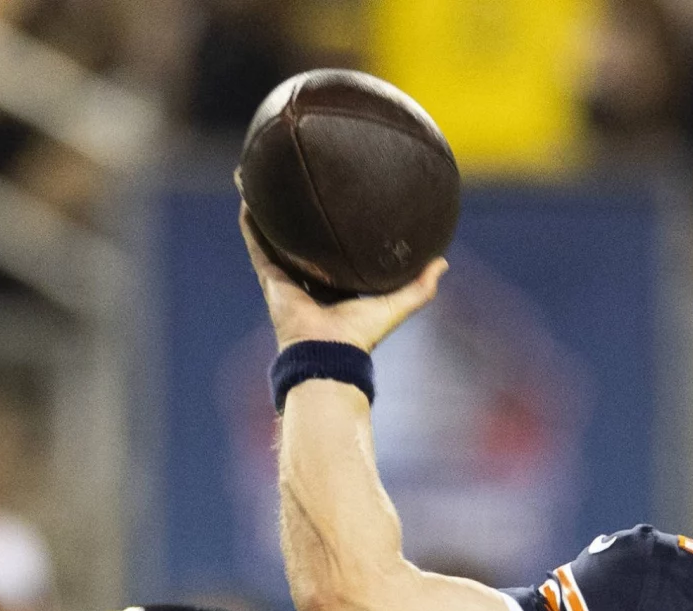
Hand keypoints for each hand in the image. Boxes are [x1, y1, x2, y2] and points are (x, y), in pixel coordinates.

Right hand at [238, 202, 447, 350]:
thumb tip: (443, 261)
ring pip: (274, 237)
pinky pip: (256, 243)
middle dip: (299, 216)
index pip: (334, 253)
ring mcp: (286, 278)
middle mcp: (308, 279)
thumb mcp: (397, 305)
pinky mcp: (270, 278)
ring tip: (264, 178)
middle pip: (302, 241)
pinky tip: (249, 194)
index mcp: (337, 286)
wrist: (329, 351)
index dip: (336, 230)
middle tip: (300, 183)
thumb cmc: (361, 333)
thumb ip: (421, 286)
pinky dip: (250, 222)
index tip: (339, 204)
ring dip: (267, 210)